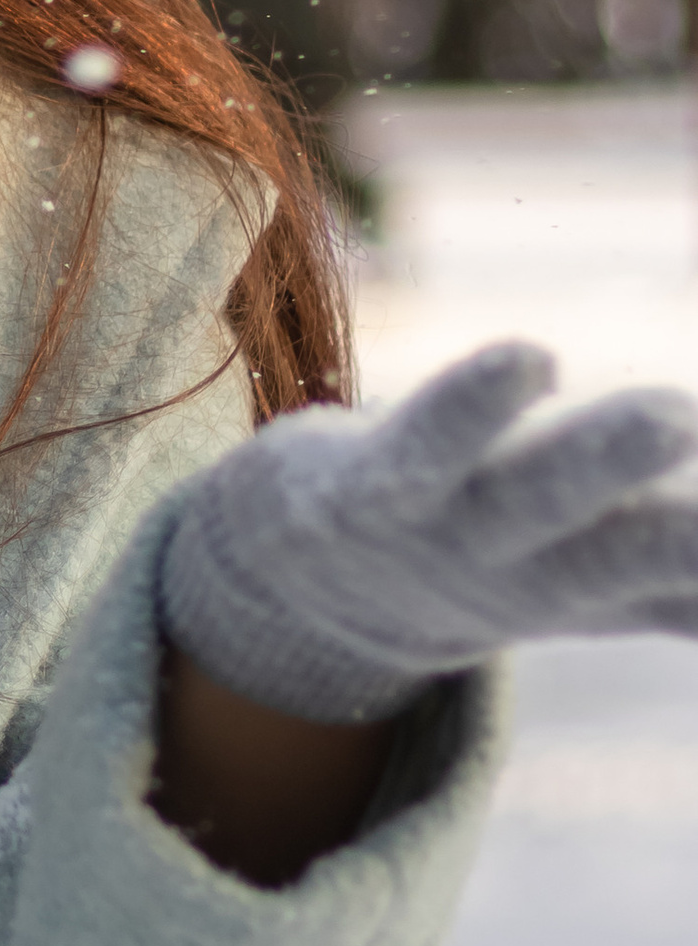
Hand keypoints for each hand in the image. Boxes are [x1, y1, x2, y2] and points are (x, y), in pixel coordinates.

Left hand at [157, 341, 697, 725]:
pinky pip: (420, 444)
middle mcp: (537, 568)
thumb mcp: (602, 576)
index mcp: (607, 582)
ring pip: (536, 493)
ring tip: (675, 417)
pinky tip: (531, 358)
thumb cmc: (482, 559)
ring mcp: (448, 529)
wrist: (288, 578)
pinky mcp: (363, 485)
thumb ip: (696, 587)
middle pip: (639, 548)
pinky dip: (471, 407)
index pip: (697, 580)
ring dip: (603, 458)